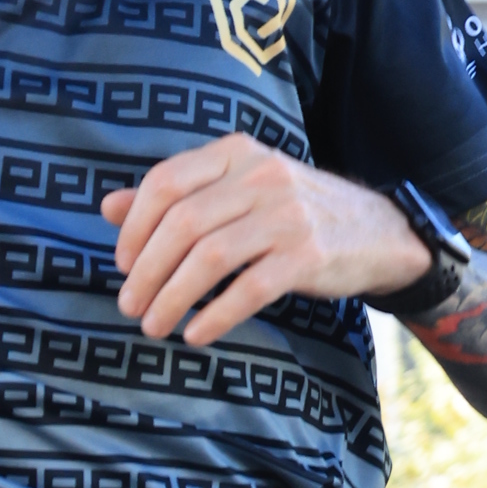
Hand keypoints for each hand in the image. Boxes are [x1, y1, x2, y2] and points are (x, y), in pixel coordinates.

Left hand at [101, 136, 426, 349]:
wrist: (379, 232)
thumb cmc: (293, 214)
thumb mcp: (237, 190)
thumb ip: (177, 195)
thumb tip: (107, 207)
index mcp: (236, 152)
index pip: (166, 182)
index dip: (134, 227)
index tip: (123, 264)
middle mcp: (260, 176)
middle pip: (182, 223)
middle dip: (146, 270)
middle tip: (129, 305)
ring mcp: (286, 215)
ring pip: (209, 258)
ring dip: (172, 297)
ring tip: (153, 325)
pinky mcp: (307, 255)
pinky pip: (248, 289)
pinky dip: (215, 316)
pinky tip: (195, 335)